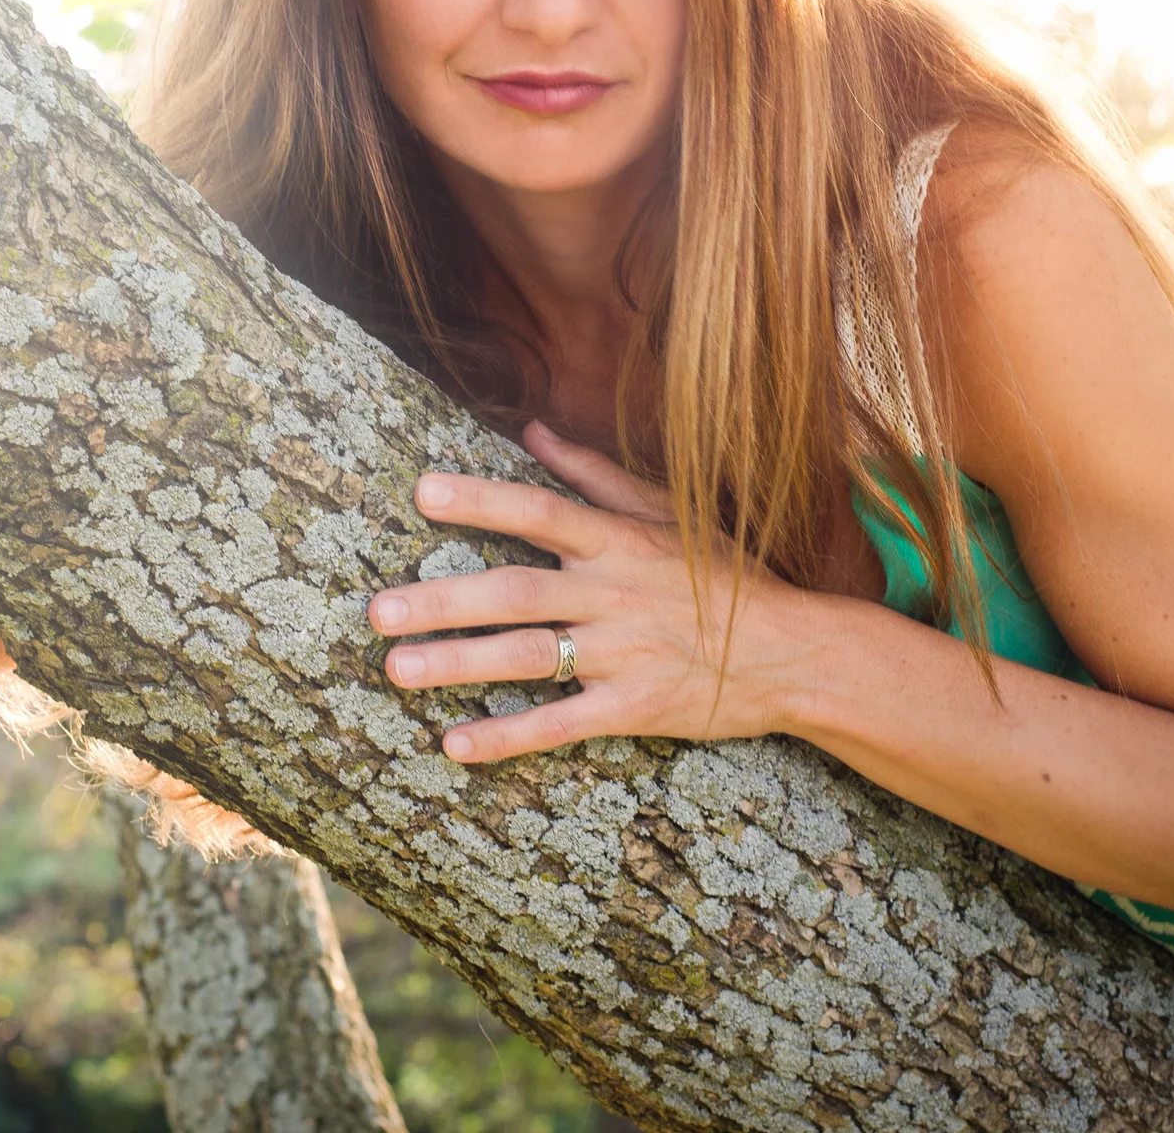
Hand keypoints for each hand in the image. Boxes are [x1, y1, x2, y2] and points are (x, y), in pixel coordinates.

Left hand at [368, 421, 825, 763]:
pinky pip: (560, 724)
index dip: (482, 500)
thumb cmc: (725, 576)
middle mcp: (613, 594)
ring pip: (528, 658)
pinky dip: (507, 736)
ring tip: (397, 668)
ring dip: (459, 664)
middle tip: (378, 609)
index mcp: (618, 541)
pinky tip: (455, 743)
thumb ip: (594, 475)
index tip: (422, 492)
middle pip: (516, 593)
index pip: (539, 512)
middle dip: (444, 600)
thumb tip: (531, 431)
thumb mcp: (668, 513)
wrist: (796, 651)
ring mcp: (622, 653)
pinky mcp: (633, 707)